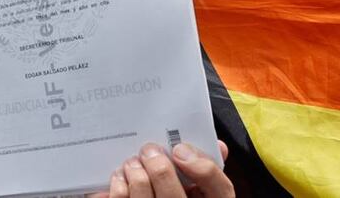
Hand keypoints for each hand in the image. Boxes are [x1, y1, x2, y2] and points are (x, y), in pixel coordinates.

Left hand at [89, 141, 234, 197]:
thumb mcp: (203, 195)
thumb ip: (209, 175)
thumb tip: (217, 147)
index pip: (220, 190)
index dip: (202, 168)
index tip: (181, 151)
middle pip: (173, 196)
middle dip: (158, 166)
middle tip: (150, 150)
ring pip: (143, 196)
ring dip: (135, 172)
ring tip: (134, 162)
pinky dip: (119, 186)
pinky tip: (122, 178)